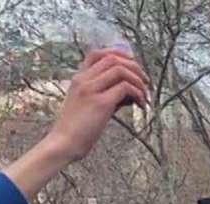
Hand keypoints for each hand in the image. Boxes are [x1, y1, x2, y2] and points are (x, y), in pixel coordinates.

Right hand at [4, 51, 149, 197]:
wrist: (63, 143)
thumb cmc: (77, 129)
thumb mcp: (89, 105)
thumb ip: (107, 94)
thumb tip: (131, 92)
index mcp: (78, 78)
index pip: (97, 53)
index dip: (118, 54)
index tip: (132, 66)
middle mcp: (84, 80)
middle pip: (113, 58)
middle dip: (134, 67)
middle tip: (145, 82)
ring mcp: (91, 90)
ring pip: (121, 70)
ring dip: (138, 80)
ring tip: (144, 96)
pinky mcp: (100, 103)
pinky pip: (125, 88)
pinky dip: (138, 94)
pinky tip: (141, 106)